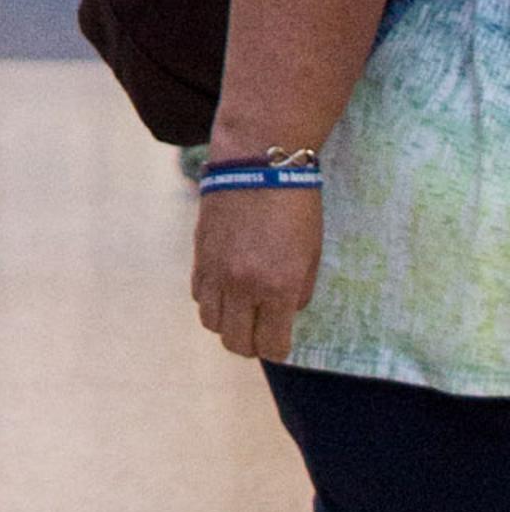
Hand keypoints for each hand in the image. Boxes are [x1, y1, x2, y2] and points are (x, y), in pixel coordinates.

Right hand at [191, 173, 322, 359]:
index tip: (283, 340)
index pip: (272, 346)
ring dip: (227, 323)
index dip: (279, 349)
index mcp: (279, 288)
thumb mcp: (312, 255)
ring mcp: (216, 270)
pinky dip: (212, 298)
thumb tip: (283, 310)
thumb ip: (298, 291)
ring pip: (211, 322)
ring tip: (241, 310)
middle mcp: (243, 285)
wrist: (257, 163)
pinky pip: (198, 294)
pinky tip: (226, 286)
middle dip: (251, 344)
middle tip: (261, 331)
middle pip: (236, 342)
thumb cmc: (296, 207)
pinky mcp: (199, 253)